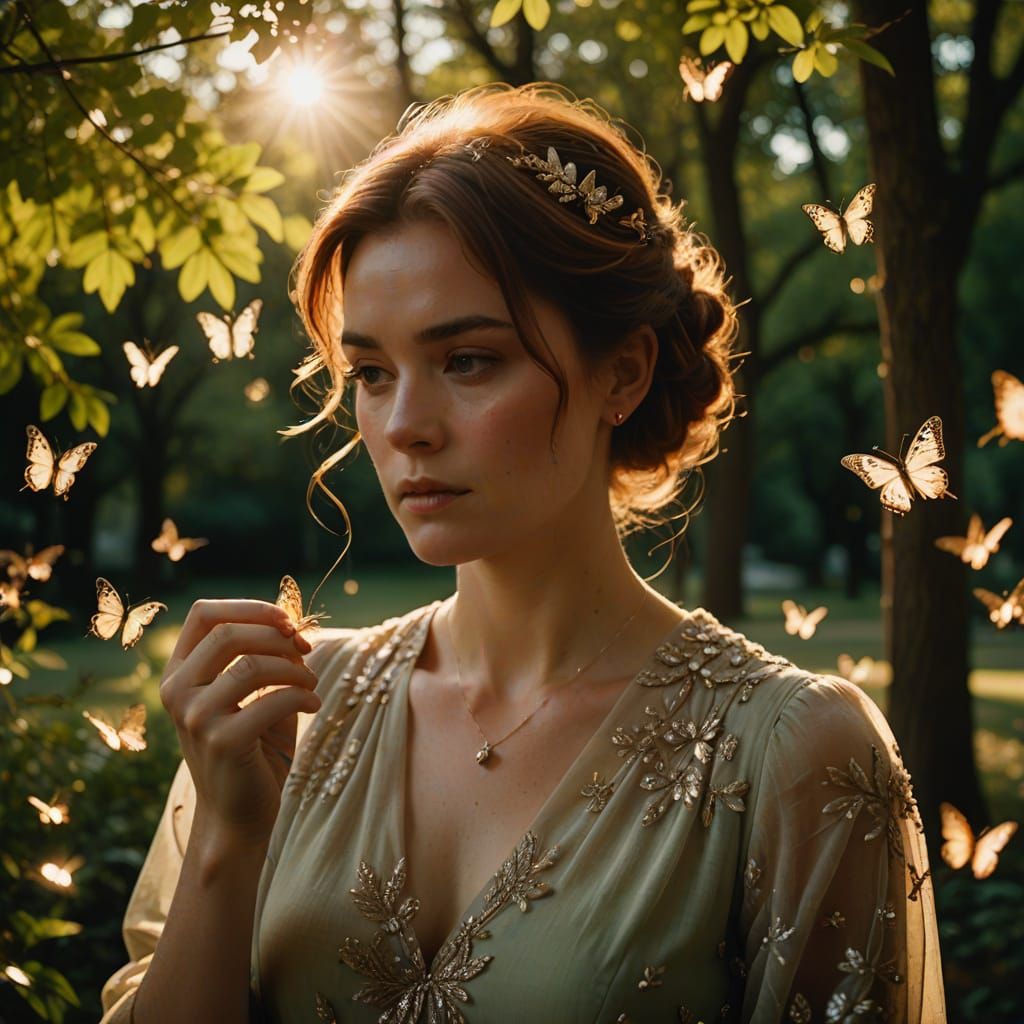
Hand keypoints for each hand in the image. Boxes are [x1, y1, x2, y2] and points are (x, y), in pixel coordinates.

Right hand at [159, 598, 320, 846]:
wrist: (241, 814)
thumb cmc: (255, 745)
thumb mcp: (256, 692)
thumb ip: (266, 654)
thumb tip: (291, 619)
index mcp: (179, 672)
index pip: (204, 613)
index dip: (251, 607)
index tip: (289, 622)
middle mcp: (177, 691)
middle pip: (229, 633)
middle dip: (278, 636)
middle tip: (307, 651)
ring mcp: (195, 717)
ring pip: (252, 665)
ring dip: (295, 669)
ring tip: (312, 684)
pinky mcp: (221, 742)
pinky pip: (272, 700)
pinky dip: (303, 696)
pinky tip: (315, 705)